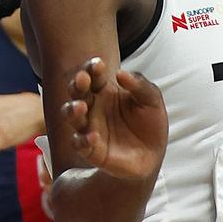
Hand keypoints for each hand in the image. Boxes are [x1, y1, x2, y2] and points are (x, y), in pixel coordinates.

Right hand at [61, 57, 166, 179]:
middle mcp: (92, 107)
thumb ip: (140, 86)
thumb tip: (121, 74)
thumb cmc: (149, 124)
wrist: (152, 156)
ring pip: (70, 115)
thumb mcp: (152, 101)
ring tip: (81, 107)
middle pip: (77, 92)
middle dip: (77, 84)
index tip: (98, 64)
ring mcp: (89, 127)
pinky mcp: (90, 149)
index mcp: (104, 91)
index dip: (92, 68)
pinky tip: (93, 137)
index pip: (93, 75)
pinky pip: (78, 143)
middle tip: (82, 79)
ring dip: (72, 110)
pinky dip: (82, 140)